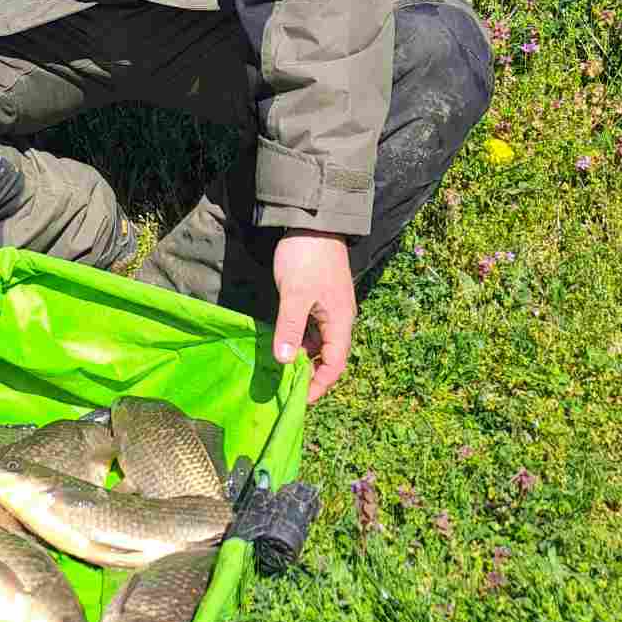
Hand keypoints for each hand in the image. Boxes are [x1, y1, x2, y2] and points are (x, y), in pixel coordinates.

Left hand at [271, 233, 356, 403]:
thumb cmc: (305, 258)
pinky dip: (301, 339)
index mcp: (340, 321)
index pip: (335, 365)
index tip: (298, 400)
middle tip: (285, 387)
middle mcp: (340, 319)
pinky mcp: (321, 299)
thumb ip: (290, 328)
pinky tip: (283, 340)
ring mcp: (331, 308)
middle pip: (330, 356)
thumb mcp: (294, 295)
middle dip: (311, 374)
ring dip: (304, 356)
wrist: (315, 222)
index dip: (319, 385)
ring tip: (281, 368)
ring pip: (320, 342)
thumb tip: (285, 362)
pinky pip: (314, 328)